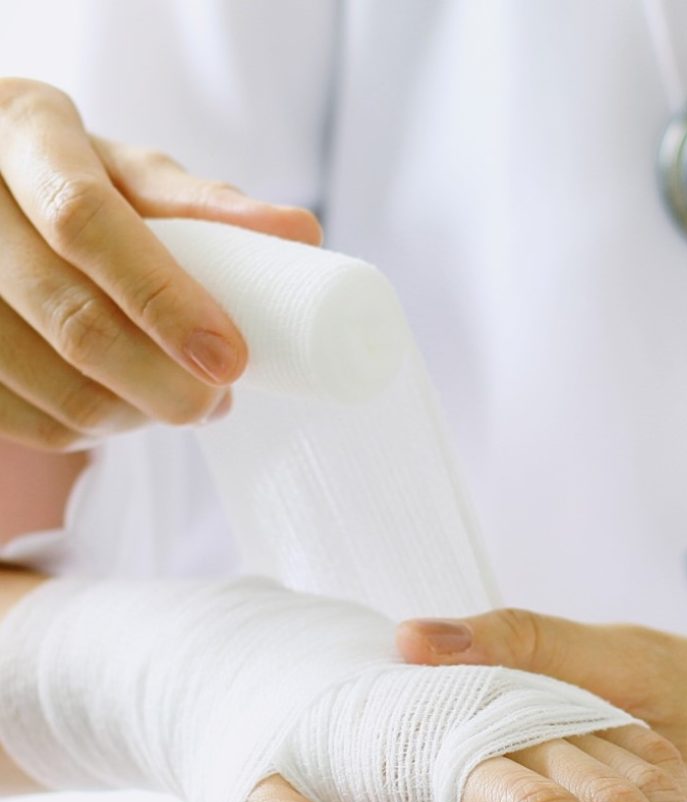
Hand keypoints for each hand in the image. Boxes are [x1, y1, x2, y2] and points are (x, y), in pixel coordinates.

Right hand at [0, 78, 320, 449]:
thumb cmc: (76, 182)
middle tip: (216, 401)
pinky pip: (26, 420)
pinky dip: (89, 430)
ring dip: (133, 414)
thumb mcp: (132, 175)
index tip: (229, 359)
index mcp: (25, 129)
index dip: (164, 300)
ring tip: (183, 403)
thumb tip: (302, 234)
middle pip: (71, 317)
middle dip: (161, 381)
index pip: (86, 220)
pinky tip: (125, 409)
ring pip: (50, 383)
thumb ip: (208, 206)